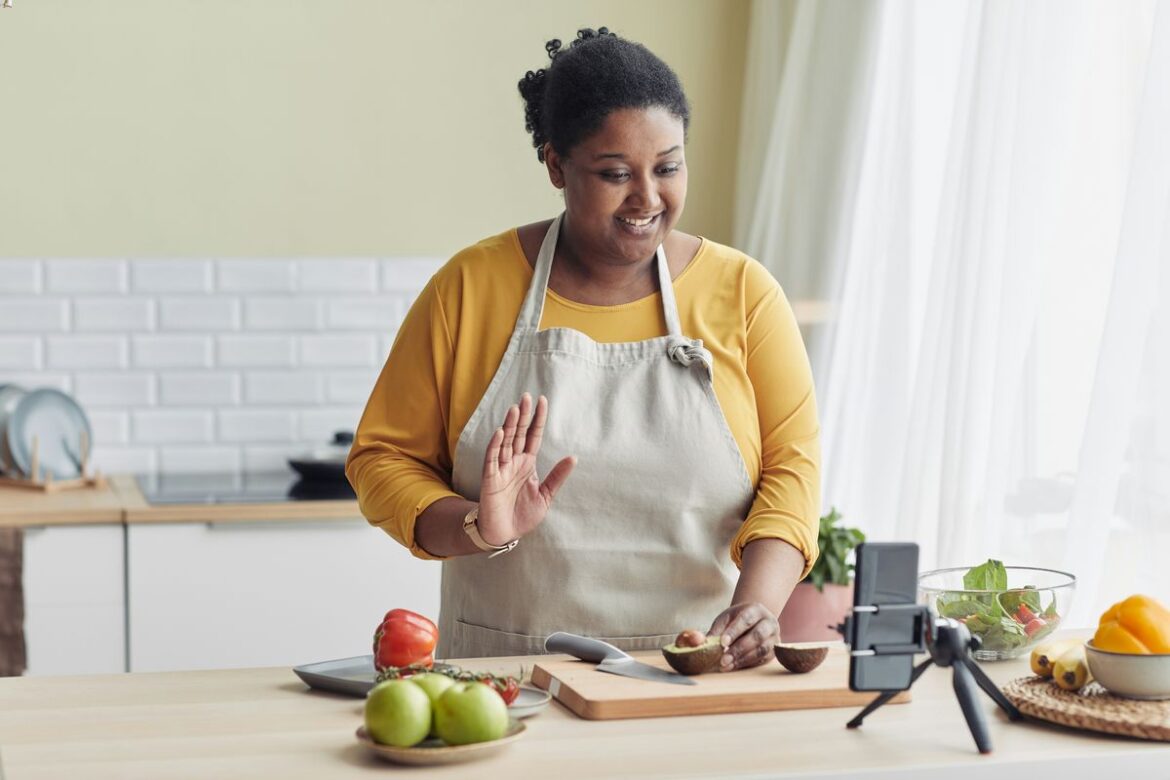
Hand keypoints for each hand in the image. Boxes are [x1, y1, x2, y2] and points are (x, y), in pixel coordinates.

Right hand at [476, 393, 575, 545]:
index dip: (537, 419)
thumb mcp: (546, 495)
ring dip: (510, 425)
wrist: (504, 533)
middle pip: (519, 434)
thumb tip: (573, 457)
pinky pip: (492, 459)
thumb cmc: (522, 514)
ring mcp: (500, 469)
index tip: (542, 400)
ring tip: (515, 409)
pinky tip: (501, 432)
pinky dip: (495, 445)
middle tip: (527, 397)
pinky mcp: (490, 479)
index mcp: (527, 463)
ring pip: (505, 442)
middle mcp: (513, 462)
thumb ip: (557, 476)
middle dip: (523, 416)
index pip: (533, 436)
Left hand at [708, 602, 778, 671]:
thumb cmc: (737, 620)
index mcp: (756, 609)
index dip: (734, 631)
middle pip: (757, 635)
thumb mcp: (725, 619)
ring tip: (727, 665)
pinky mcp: (774, 650)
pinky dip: (748, 663)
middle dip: (739, 649)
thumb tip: (701, 641)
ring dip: (743, 659)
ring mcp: (774, 637)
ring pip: (762, 649)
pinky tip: (735, 666)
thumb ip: (715, 630)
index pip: (746, 619)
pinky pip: (763, 659)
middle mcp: (768, 622)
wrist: (755, 621)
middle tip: (723, 660)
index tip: (722, 643)